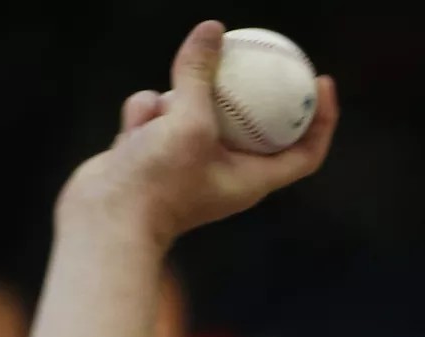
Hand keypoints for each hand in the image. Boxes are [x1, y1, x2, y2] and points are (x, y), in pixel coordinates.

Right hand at [63, 20, 338, 243]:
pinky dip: (145, 115)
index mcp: (253, 180)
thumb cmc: (157, 182)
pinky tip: (132, 130)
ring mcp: (190, 161)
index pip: (306, 152)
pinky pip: (159, 115)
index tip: (321, 81)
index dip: (321, 119)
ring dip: (175, 100)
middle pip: (250, 121)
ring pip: (193, 108)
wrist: (104, 217)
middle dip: (240, 89)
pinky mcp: (156, 152)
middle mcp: (227, 172)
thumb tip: (214, 31)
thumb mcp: (187, 122)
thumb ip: (200, 76)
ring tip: (161, 114)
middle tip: (246, 50)